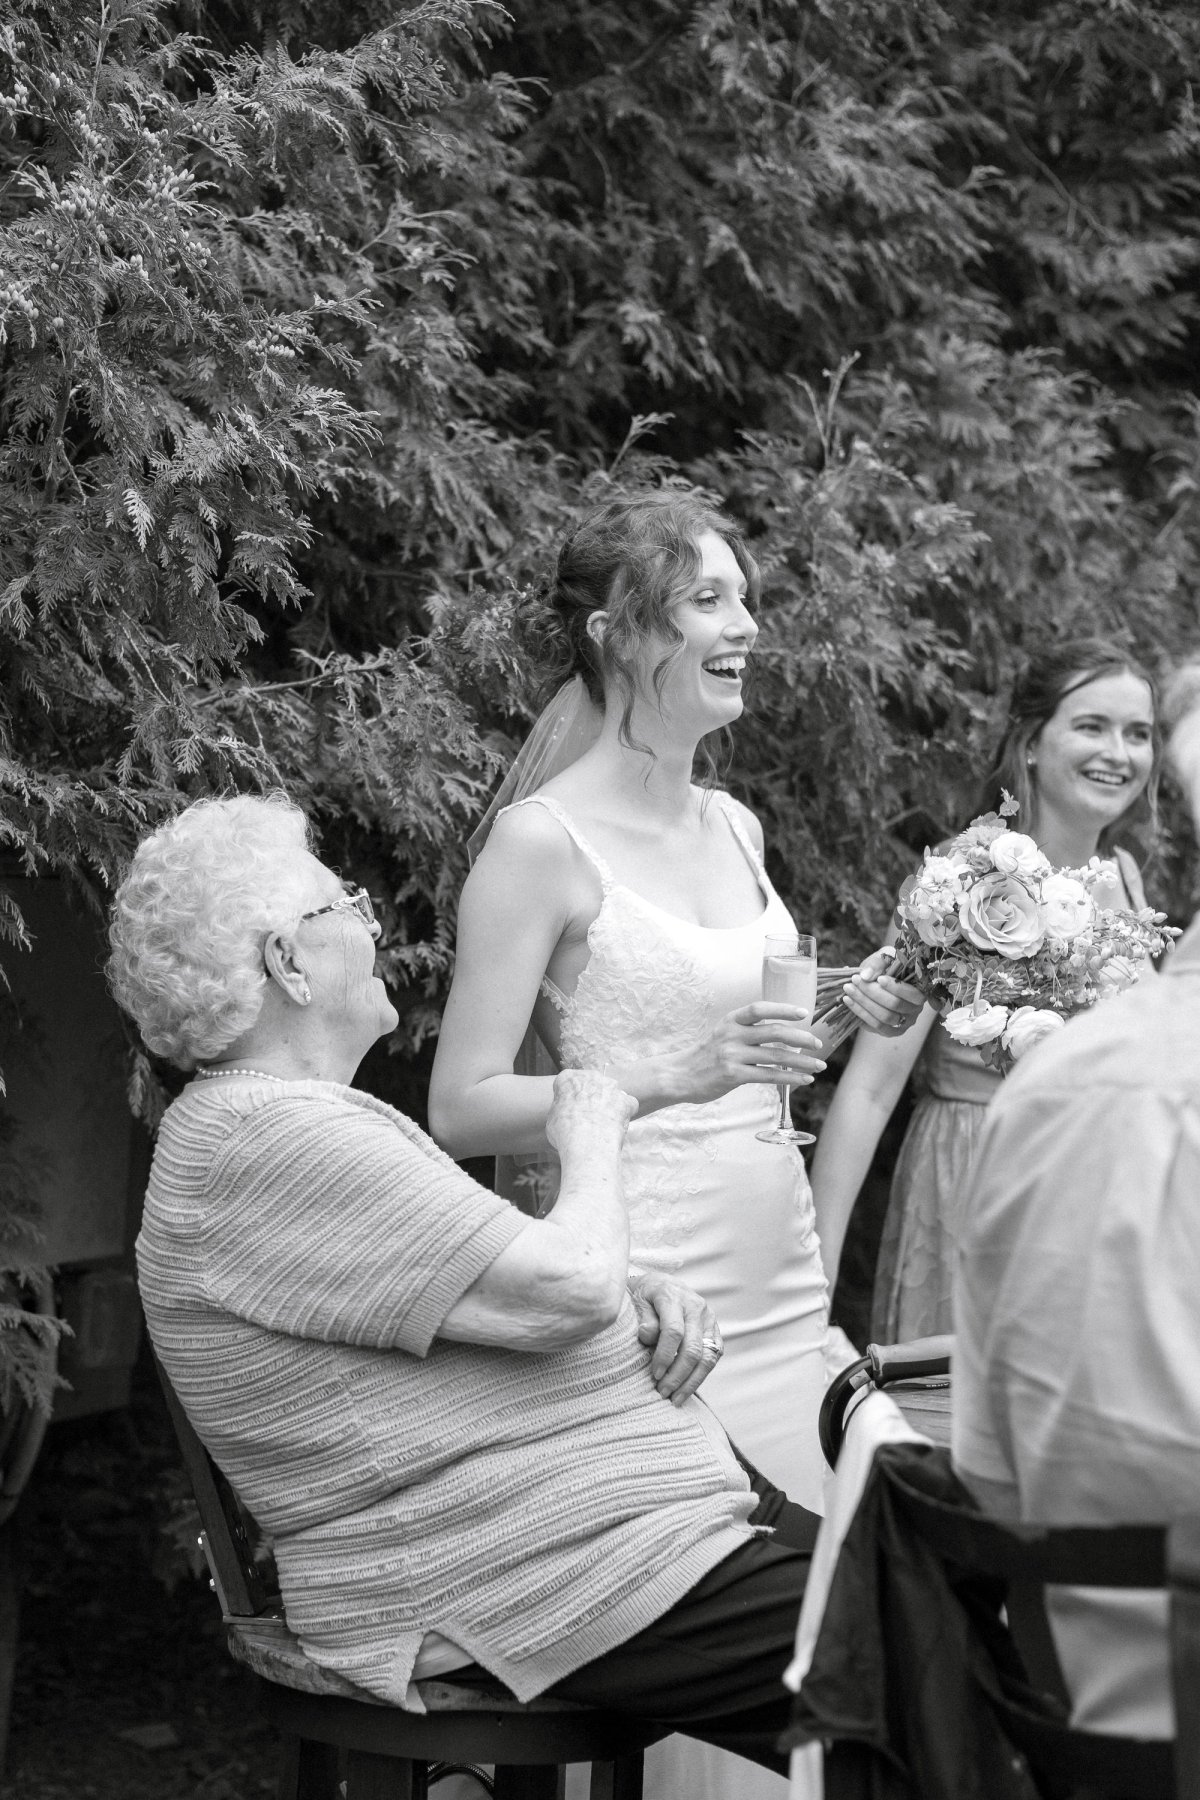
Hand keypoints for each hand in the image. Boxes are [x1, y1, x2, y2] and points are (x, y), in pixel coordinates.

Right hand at [545, 1068, 637, 1152]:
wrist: (587, 1141)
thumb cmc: (565, 1132)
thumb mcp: (552, 1119)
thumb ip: (562, 1109)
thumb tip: (567, 1114)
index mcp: (568, 1079)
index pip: (568, 1081)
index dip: (569, 1096)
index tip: (570, 1109)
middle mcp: (590, 1076)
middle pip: (591, 1084)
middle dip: (590, 1097)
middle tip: (587, 1117)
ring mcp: (610, 1086)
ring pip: (610, 1092)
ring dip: (608, 1103)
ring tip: (602, 1124)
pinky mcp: (625, 1100)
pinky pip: (627, 1103)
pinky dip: (625, 1112)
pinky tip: (617, 1124)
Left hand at [628, 1271, 723, 1405]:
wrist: (660, 1284)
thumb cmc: (644, 1296)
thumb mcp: (636, 1301)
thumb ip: (643, 1318)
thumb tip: (648, 1335)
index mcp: (674, 1296)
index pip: (674, 1331)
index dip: (665, 1356)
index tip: (655, 1375)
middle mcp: (696, 1306)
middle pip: (693, 1347)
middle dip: (678, 1375)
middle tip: (663, 1393)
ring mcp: (709, 1318)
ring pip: (708, 1356)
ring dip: (692, 1381)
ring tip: (676, 1398)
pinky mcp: (715, 1330)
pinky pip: (714, 1356)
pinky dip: (702, 1375)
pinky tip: (687, 1389)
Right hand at [674, 1002, 825, 1103]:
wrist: (680, 1075)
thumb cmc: (707, 1055)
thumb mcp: (724, 1034)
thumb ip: (748, 1031)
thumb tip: (784, 1035)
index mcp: (731, 1020)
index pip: (760, 1008)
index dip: (783, 1008)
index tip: (804, 1013)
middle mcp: (732, 1034)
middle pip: (774, 1032)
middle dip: (801, 1038)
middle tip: (818, 1043)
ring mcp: (732, 1055)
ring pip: (776, 1056)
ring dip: (802, 1061)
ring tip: (819, 1065)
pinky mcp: (733, 1075)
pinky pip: (769, 1075)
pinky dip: (790, 1078)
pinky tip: (804, 1079)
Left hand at [842, 949, 925, 1036]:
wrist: (879, 977)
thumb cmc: (887, 965)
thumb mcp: (885, 957)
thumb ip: (878, 963)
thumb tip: (866, 975)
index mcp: (921, 991)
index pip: (913, 994)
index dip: (896, 988)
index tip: (879, 978)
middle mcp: (915, 1010)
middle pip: (895, 1005)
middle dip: (872, 992)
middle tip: (855, 979)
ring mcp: (903, 1023)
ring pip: (884, 1018)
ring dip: (863, 1003)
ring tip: (848, 989)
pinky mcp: (890, 1031)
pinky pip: (875, 1026)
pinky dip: (860, 1013)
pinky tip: (849, 1001)